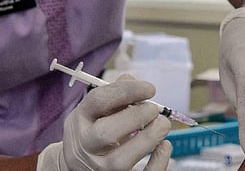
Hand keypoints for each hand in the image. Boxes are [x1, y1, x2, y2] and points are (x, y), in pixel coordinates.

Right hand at [37, 76, 171, 170]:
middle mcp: (85, 147)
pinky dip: (157, 161)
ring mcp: (99, 169)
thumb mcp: (96, 112)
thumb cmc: (95, 132)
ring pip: (120, 160)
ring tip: (162, 125)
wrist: (80, 166)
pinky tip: (164, 146)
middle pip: (106, 134)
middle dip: (137, 117)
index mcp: (80, 121)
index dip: (127, 91)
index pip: (98, 101)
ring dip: (149, 137)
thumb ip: (115, 96)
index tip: (150, 89)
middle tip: (154, 109)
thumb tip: (135, 83)